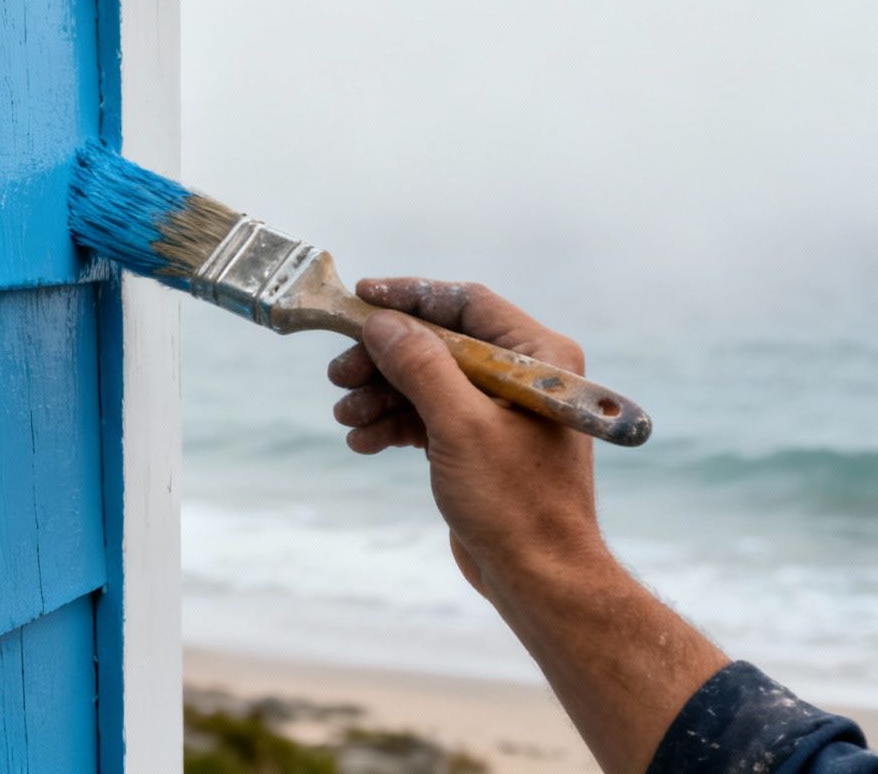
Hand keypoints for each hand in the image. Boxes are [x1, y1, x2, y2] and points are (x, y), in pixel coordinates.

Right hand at [327, 278, 604, 594]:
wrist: (538, 578)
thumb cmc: (516, 502)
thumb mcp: (460, 425)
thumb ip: (420, 365)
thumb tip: (381, 322)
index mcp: (538, 357)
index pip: (467, 305)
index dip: (410, 298)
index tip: (361, 299)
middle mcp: (521, 376)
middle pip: (438, 344)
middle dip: (384, 358)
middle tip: (339, 374)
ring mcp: (498, 411)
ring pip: (426, 382)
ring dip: (381, 395)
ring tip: (346, 416)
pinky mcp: (479, 444)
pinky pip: (428, 417)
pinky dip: (394, 424)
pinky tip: (364, 441)